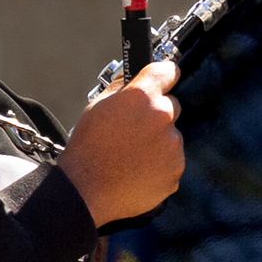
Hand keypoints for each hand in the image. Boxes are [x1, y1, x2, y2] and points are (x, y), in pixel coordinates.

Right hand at [68, 61, 185, 225]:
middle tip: (134, 130)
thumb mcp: (97, 105)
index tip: (164, 79)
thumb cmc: (88, 147)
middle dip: (156, 114)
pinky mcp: (176, 170)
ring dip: (158, 141)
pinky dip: (160, 164)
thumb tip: (136, 77)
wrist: (86, 189)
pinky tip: (137, 169)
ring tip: (131, 155)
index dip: (164, 75)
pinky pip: (172, 161)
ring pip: (171, 136)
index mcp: (142, 96)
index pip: (167, 71)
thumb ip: (122, 88)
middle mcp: (162, 117)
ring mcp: (172, 145)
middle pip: (171, 107)